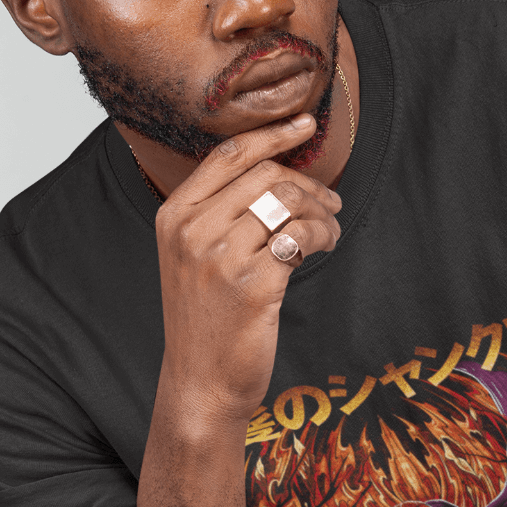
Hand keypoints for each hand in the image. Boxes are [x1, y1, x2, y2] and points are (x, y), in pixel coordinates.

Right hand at [153, 114, 341, 423]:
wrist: (200, 381)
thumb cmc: (206, 318)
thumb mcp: (193, 257)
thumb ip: (219, 212)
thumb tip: (276, 171)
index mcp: (174, 216)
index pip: (228, 155)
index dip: (271, 134)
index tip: (305, 124)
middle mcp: (192, 230)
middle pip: (267, 176)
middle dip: (309, 184)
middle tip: (332, 200)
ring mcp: (222, 257)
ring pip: (289, 203)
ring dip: (322, 211)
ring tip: (331, 228)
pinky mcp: (254, 284)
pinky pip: (303, 237)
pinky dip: (325, 235)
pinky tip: (328, 246)